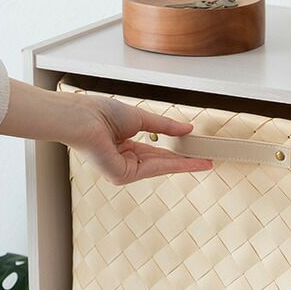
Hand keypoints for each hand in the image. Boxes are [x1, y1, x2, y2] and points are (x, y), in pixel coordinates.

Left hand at [0, 80, 212, 183]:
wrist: (83, 118)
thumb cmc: (101, 113)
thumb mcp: (141, 118)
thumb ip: (165, 126)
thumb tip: (187, 128)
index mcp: (124, 145)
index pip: (155, 150)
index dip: (175, 151)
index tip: (194, 152)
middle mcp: (123, 160)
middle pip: (160, 162)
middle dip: (184, 162)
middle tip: (207, 161)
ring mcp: (122, 170)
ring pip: (159, 166)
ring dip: (183, 164)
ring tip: (204, 162)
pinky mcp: (122, 176)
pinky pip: (152, 168)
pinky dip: (172, 164)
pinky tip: (188, 162)